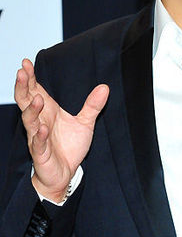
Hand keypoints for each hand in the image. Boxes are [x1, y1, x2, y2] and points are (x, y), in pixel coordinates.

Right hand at [15, 58, 108, 201]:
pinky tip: (42, 128)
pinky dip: (39, 136)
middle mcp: (40, 121)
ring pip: (29, 121)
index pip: (35, 90)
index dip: (30, 78)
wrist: (65, 173)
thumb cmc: (69, 147)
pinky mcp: (41, 153)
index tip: (26, 63)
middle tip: (21, 73)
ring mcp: (38, 137)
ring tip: (38, 98)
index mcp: (47, 112)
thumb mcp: (84, 123)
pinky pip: (38, 143)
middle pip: (26, 101)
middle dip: (23, 87)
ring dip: (32, 110)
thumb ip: (92, 106)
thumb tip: (105, 87)